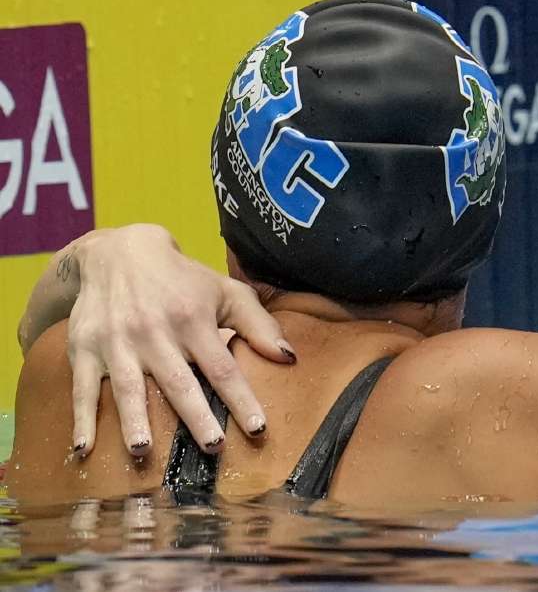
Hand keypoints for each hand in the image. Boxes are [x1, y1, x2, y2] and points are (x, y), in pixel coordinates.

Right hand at [59, 224, 293, 456]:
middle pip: (179, 381)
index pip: (223, 367)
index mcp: (193, 319)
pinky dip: (81, 419)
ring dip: (133, 421)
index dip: (241, 399)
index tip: (258, 428)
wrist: (117, 253)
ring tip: (143, 452)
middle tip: (213, 448)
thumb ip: (258, 324)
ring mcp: (117, 342)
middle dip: (196, 416)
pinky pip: (81, 388)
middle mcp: (155, 332)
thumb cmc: (182, 280)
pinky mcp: (84, 348)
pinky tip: (83, 449)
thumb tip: (289, 358)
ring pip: (127, 387)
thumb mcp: (225, 291)